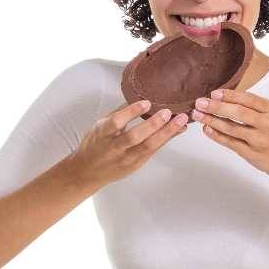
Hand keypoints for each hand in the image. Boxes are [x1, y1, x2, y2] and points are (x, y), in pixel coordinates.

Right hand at [66, 100, 187, 188]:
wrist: (87, 171)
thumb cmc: (95, 144)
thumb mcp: (100, 125)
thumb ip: (118, 113)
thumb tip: (137, 97)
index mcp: (102, 134)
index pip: (116, 122)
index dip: (131, 112)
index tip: (146, 103)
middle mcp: (114, 148)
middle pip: (135, 137)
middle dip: (154, 125)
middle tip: (169, 112)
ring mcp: (126, 158)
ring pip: (148, 146)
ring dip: (166, 133)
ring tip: (180, 121)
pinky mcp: (136, 165)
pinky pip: (153, 151)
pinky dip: (167, 140)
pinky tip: (178, 130)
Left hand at [191, 88, 268, 181]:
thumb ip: (252, 106)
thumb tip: (223, 97)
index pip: (247, 99)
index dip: (229, 95)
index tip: (214, 93)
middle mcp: (265, 123)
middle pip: (238, 112)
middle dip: (216, 107)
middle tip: (200, 102)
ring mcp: (258, 140)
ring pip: (231, 128)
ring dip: (212, 121)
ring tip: (197, 115)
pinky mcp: (251, 153)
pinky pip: (230, 143)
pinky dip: (216, 136)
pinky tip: (206, 129)